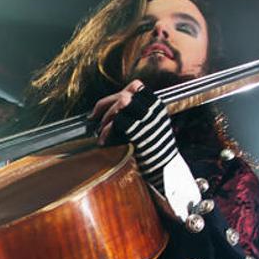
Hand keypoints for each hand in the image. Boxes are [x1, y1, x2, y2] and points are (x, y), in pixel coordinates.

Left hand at [92, 81, 201, 218]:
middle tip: (94, 118)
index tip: (103, 107)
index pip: (136, 86)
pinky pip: (118, 122)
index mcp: (157, 106)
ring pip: (122, 103)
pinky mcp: (142, 132)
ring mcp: (149, 120)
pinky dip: (106, 132)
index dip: (115, 94)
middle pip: (125, 94)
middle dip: (105, 104)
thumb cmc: (153, 153)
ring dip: (107, 117)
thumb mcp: (150, 128)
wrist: (165, 172)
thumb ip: (137, 115)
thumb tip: (112, 109)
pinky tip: (103, 142)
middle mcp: (154, 110)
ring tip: (101, 132)